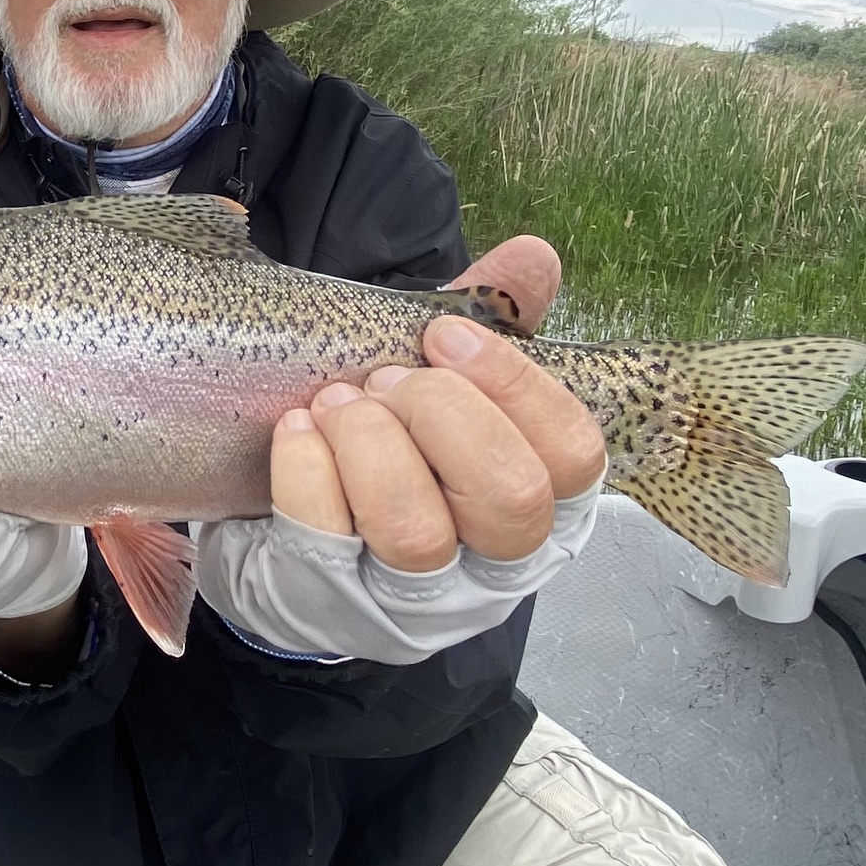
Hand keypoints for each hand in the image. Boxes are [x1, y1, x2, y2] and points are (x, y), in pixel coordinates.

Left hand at [270, 236, 606, 570]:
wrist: (291, 548)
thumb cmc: (393, 454)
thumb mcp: (446, 386)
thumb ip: (492, 322)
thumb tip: (533, 257)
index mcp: (547, 509)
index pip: (574, 454)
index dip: (514, 384)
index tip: (443, 334)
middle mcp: (496, 571)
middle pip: (508, 496)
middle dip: (439, 412)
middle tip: (388, 379)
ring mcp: (417, 603)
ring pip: (415, 529)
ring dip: (369, 441)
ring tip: (339, 402)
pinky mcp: (335, 608)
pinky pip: (324, 537)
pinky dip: (306, 466)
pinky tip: (298, 429)